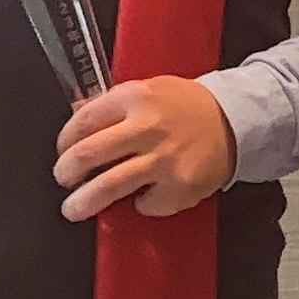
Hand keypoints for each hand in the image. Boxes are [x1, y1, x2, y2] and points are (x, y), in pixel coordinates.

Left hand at [53, 76, 235, 219]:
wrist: (235, 120)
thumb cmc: (187, 105)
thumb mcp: (149, 89)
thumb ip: (112, 104)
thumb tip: (75, 118)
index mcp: (136, 98)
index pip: (83, 121)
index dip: (65, 141)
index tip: (64, 151)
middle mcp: (148, 127)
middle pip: (88, 154)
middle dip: (66, 172)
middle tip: (63, 179)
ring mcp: (164, 160)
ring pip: (108, 187)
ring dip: (83, 203)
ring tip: (74, 209)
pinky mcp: (179, 187)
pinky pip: (145, 205)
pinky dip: (139, 204)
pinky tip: (144, 195)